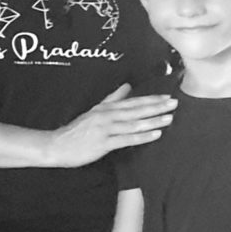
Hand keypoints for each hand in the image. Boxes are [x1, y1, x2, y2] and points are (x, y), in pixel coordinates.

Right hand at [43, 84, 177, 166]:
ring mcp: (105, 130)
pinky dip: (142, 136)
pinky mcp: (103, 144)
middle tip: (174, 104)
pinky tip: (155, 135)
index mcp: (105, 109)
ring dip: (153, 121)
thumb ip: (112, 99)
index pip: (132, 102)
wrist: (56, 145)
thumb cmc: (76, 131)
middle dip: (156, 107)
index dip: (150, 99)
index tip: (166, 97)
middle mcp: (107, 117)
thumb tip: (127, 86)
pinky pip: (126, 139)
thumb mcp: (94, 111)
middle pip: (136, 110)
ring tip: (169, 118)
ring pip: (133, 124)